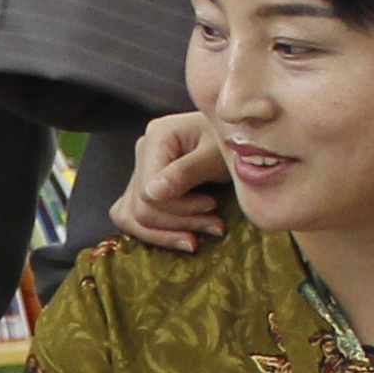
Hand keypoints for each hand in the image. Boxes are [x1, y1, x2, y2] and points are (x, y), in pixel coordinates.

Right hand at [111, 109, 229, 252]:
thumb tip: (151, 194)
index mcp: (157, 136)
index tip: (213, 206)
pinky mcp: (143, 187)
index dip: (180, 207)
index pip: (148, 190)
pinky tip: (181, 236)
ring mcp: (140, 170)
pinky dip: (155, 233)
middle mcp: (142, 152)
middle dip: (180, 222)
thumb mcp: (218, 154)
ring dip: (167, 233)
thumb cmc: (232, 143)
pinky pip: (131, 218)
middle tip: (216, 225)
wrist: (242, 139)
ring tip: (200, 236)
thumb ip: (187, 171)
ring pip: (132, 217)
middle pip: (141, 207)